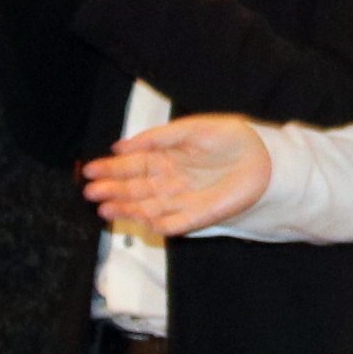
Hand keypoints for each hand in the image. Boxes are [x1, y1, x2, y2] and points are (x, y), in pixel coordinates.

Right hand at [83, 112, 270, 237]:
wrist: (264, 156)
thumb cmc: (229, 139)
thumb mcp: (189, 129)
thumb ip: (155, 138)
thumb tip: (119, 146)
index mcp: (166, 158)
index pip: (132, 165)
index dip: (110, 169)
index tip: (88, 170)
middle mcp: (170, 181)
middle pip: (135, 189)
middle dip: (111, 190)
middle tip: (90, 192)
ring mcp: (182, 200)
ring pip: (147, 207)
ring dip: (126, 208)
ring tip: (105, 208)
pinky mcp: (198, 216)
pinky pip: (174, 223)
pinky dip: (159, 224)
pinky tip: (141, 221)